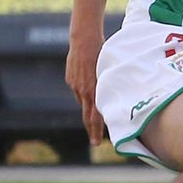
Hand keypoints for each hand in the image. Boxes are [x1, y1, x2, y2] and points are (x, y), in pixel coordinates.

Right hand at [66, 31, 106, 145]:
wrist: (84, 39)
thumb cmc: (102, 53)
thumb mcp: (108, 72)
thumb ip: (107, 87)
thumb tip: (111, 100)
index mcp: (94, 91)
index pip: (94, 117)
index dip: (96, 130)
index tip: (97, 143)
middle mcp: (83, 91)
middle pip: (87, 116)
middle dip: (92, 130)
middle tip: (95, 142)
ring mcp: (75, 85)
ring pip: (84, 100)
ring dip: (90, 103)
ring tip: (97, 95)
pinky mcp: (70, 79)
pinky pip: (78, 89)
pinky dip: (85, 89)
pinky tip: (89, 78)